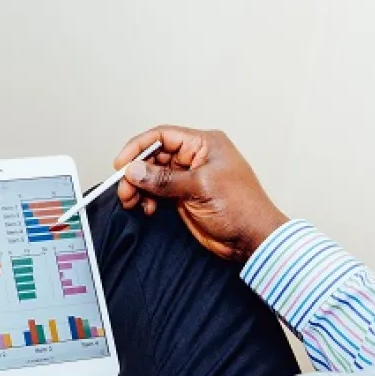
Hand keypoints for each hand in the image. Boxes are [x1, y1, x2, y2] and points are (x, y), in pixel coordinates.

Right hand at [115, 125, 287, 261]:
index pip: (163, 136)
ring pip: (153, 176)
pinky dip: (148, 199)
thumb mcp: (199, 188)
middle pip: (154, 156)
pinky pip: (158, 192)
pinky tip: (147, 208)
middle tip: (124, 189)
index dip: (139, 148)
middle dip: (136, 172)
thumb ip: (164, 179)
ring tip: (132, 201)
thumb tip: (134, 171)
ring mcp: (189, 177)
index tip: (122, 164)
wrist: (252, 239)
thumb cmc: (241, 208)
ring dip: (139, 188)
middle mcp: (195, 157)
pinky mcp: (184, 196)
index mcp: (204, 144)